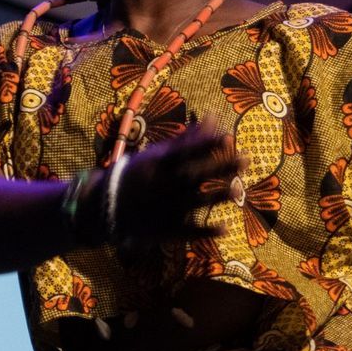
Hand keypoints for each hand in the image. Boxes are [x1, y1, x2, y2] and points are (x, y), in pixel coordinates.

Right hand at [108, 127, 245, 244]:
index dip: (205, 145)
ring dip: (216, 196)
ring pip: (193, 202)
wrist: (106, 207)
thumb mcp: (157, 156)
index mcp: (158, 165)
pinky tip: (225, 228)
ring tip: (237, 191)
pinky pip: (187, 231)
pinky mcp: (165, 229)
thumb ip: (185, 140)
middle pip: (194, 175)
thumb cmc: (140, 175)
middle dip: (219, 167)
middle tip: (245, 159)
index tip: (227, 137)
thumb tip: (213, 119)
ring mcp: (164, 208)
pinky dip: (205, 231)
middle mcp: (162, 185)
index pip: (184, 153)